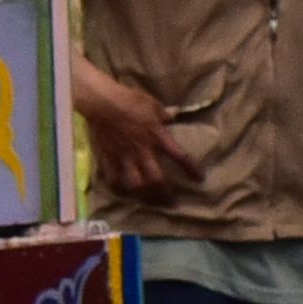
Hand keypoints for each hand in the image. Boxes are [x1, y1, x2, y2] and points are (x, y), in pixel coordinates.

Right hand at [73, 69, 184, 200]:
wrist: (102, 102)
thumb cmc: (130, 100)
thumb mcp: (153, 105)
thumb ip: (164, 115)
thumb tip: (171, 119)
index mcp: (157, 137)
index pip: (179, 156)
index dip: (191, 169)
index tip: (199, 179)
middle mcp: (142, 152)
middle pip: (156, 180)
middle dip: (165, 194)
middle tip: (171, 203)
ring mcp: (123, 157)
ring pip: (135, 185)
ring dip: (143, 197)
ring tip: (149, 203)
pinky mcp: (107, 159)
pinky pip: (112, 180)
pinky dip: (118, 189)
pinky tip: (123, 194)